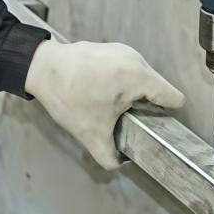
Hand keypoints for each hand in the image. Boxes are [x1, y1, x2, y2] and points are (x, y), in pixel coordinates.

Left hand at [25, 39, 182, 169]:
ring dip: (130, 95)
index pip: (173, 97)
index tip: (158, 126)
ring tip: (111, 106)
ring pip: (140, 79)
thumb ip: (109, 156)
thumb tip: (119, 164)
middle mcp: (134, 59)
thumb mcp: (91, 133)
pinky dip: (119, 83)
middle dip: (145, 107)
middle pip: (156, 89)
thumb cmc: (66, 94)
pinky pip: (125, 70)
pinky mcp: (109, 49)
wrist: (40, 68)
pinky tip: (101, 94)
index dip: (169, 115)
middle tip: (126, 119)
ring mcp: (121, 50)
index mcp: (137, 76)